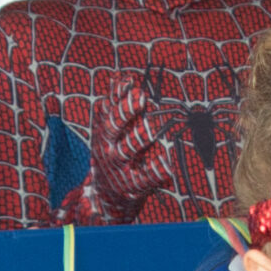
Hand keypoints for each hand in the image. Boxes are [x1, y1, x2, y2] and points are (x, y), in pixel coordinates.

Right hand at [76, 77, 176, 223]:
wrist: (104, 195)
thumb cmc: (112, 153)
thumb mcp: (108, 130)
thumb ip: (114, 104)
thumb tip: (120, 75)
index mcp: (103, 132)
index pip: (107, 110)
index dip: (117, 95)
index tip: (129, 80)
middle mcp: (108, 148)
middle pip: (113, 127)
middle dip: (125, 112)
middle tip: (140, 97)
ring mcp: (119, 167)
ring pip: (127, 151)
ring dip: (138, 139)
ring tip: (150, 129)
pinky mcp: (132, 186)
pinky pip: (144, 177)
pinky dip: (155, 171)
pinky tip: (167, 165)